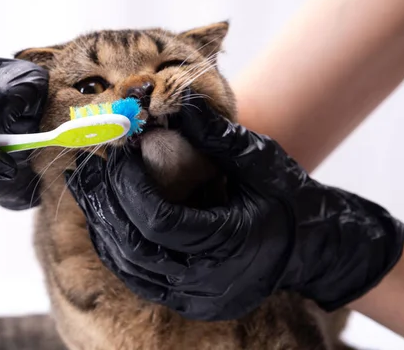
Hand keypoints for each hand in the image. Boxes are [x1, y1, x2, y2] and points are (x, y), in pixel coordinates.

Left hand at [66, 92, 403, 320]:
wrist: (315, 250)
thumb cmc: (291, 202)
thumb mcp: (259, 161)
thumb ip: (214, 134)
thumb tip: (177, 100)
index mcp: (230, 243)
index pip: (159, 220)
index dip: (129, 185)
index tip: (117, 152)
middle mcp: (210, 280)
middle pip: (135, 246)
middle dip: (106, 203)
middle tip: (88, 169)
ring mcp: (198, 297)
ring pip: (130, 267)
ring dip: (104, 226)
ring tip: (90, 189)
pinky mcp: (190, 301)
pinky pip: (139, 278)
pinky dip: (117, 247)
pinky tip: (107, 219)